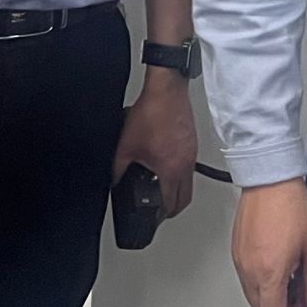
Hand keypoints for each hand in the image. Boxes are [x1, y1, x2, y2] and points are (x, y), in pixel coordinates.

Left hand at [113, 75, 198, 219]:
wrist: (166, 90)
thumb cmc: (152, 113)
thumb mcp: (126, 146)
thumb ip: (118, 168)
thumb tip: (114, 179)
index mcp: (171, 170)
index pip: (172, 203)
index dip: (163, 215)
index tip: (156, 216)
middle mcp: (186, 164)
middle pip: (186, 197)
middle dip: (174, 207)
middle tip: (163, 209)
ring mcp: (192, 152)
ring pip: (190, 180)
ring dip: (178, 187)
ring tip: (162, 185)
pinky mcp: (192, 141)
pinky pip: (189, 164)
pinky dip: (180, 170)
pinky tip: (165, 161)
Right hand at [232, 178, 306, 306]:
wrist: (268, 177)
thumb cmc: (291, 204)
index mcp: (270, 272)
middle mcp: (250, 270)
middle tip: (301, 303)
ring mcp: (240, 261)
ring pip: (254, 297)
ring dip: (273, 299)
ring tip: (294, 280)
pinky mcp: (237, 251)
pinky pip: (248, 280)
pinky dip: (264, 284)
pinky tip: (280, 268)